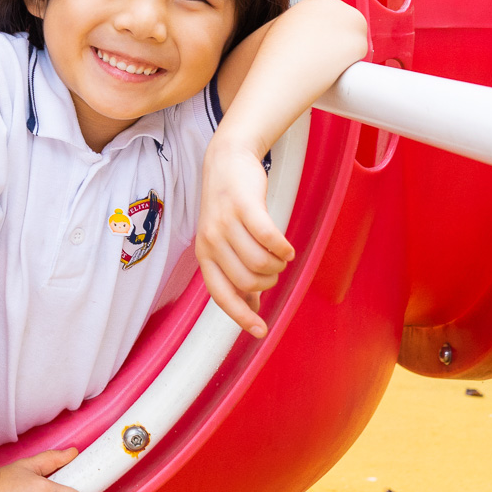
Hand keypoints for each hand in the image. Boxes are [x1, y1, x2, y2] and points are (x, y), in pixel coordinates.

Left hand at [196, 138, 294, 337]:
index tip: (260, 331)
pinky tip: (287, 248)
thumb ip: (236, 273)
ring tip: (280, 256)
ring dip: (277, 266)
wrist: (227, 160)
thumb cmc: (229, 206)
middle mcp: (211, 241)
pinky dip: (283, 248)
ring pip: (260, 263)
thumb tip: (253, 309)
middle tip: (274, 269)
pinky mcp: (245, 206)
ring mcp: (226, 223)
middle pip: (248, 282)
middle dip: (268, 282)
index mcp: (204, 254)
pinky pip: (269, 238)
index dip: (241, 316)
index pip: (221, 295)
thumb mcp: (224, 242)